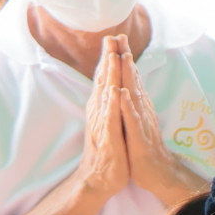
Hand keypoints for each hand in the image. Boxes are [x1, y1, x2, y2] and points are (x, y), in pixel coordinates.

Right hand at [74, 37, 130, 203]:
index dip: (109, 59)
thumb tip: (112, 87)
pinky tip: (115, 90)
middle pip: (103, 80)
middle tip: (110, 36)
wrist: (100, 178)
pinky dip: (112, 103)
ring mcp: (103, 123)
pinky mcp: (109, 137)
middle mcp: (100, 112)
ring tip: (112, 55)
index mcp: (102, 108)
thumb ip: (110, 105)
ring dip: (109, 75)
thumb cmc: (109, 151)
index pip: (106, 79)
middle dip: (108, 58)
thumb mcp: (111, 123)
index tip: (114, 39)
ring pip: (106, 95)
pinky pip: (110, 117)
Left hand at [111, 43, 205, 208]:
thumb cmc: (144, 150)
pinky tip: (122, 92)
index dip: (124, 59)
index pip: (130, 79)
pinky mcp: (138, 138)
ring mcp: (141, 123)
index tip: (117, 39)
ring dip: (127, 75)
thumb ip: (134, 105)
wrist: (158, 174)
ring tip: (122, 56)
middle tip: (119, 37)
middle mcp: (141, 111)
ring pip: (133, 95)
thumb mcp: (136, 123)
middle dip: (125, 58)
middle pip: (132, 81)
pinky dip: (126, 105)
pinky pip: (131, 119)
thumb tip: (129, 87)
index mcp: (138, 108)